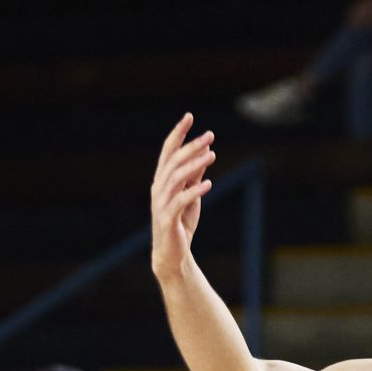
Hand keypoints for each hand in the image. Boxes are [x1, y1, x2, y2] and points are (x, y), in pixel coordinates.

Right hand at [150, 113, 214, 278]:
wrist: (172, 254)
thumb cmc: (181, 223)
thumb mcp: (191, 195)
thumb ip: (195, 175)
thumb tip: (206, 152)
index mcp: (162, 180)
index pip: (168, 151)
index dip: (178, 133)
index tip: (189, 116)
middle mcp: (159, 188)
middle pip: (173, 161)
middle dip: (191, 146)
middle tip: (209, 135)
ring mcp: (161, 203)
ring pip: (176, 178)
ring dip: (194, 165)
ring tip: (212, 155)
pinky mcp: (167, 219)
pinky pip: (181, 201)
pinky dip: (195, 191)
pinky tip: (209, 184)